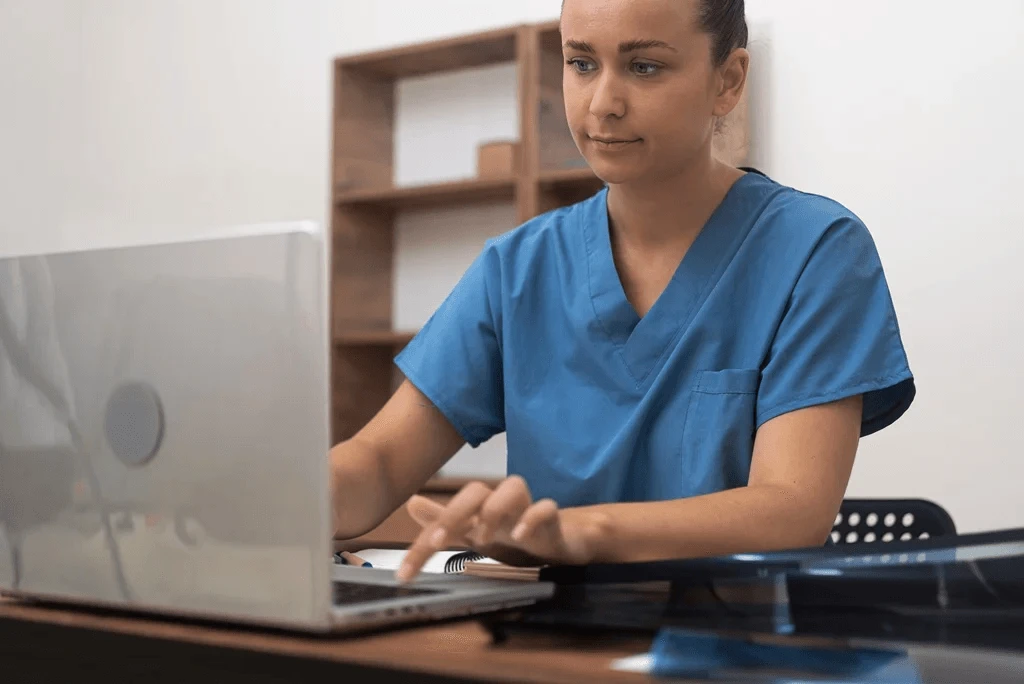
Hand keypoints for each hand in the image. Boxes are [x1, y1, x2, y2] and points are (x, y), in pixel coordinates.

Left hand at [395, 476, 596, 582]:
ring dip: (494, 509)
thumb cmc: (515, 534)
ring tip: (482, 537)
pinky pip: (547, 508)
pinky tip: (520, 535)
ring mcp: (527, 510)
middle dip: (453, 514)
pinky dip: (533, 517)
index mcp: (480, 510)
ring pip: (514, 487)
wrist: (563, 539)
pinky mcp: (554, 520)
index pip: (447, 514)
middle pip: (477, 491)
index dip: (423, 541)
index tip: (406, 573)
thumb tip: (411, 503)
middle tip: (436, 543)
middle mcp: (501, 505)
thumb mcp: (476, 533)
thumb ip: (444, 521)